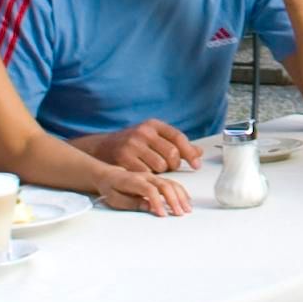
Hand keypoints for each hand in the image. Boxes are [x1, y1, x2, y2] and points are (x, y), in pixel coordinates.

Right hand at [81, 118, 202, 174]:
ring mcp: (133, 144)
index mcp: (153, 125)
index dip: (189, 153)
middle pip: (171, 153)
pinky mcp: (124, 158)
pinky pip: (146, 173)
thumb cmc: (133, 143)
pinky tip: (144, 172)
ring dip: (161, 172)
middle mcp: (143, 132)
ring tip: (154, 168)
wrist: (103, 147)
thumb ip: (175, 144)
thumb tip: (199, 152)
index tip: (196, 164)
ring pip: (161, 165)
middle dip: (174, 165)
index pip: (178, 137)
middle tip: (170, 168)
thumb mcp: (154, 138)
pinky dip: (149, 176)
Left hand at [97, 162, 199, 215]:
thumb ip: (131, 202)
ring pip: (171, 184)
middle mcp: (146, 176)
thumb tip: (148, 206)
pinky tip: (186, 200)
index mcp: (133, 180)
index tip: (163, 214)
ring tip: (187, 209)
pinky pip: (173, 183)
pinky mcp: (158, 179)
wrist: (110, 175)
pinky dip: (181, 192)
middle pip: (164, 185)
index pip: (150, 190)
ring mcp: (153, 177)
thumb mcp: (115, 199)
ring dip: (181, 196)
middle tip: (179, 213)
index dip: (157, 202)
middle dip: (174, 200)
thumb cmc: (111, 188)